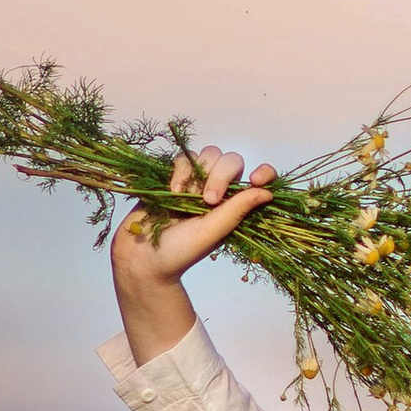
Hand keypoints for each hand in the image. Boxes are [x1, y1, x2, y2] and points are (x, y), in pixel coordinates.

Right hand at [110, 145, 275, 363]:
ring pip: (208, 154)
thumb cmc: (179, 251)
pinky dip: (180, 171)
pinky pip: (184, 158)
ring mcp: (196, 181)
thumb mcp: (211, 232)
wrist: (142, 256)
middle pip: (231, 160)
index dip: (263, 173)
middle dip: (221, 175)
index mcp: (234, 206)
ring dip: (198, 173)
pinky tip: (171, 191)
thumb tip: (268, 193)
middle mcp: (219, 190)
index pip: (258, 180)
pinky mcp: (174, 175)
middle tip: (208, 201)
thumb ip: (236, 210)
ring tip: (182, 195)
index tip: (256, 179)